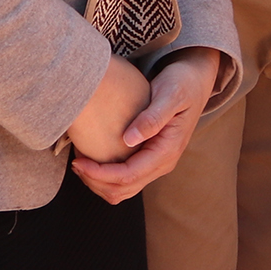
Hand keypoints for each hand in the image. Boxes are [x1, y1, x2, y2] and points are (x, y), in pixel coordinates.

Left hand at [71, 48, 224, 203]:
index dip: (100, 174)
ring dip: (98, 182)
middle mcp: (163, 163)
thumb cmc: (182, 82)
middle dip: (95, 181)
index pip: (128, 176)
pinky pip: (124, 179)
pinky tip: (93, 157)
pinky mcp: (149, 159)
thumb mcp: (171, 94)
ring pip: (122, 190)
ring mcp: (156, 163)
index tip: (78, 161)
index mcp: (168, 151)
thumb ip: (153, 117)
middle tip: (75, 161)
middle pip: (123, 190)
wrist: (195, 80)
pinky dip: (105, 175)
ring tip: (81, 161)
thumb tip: (129, 139)